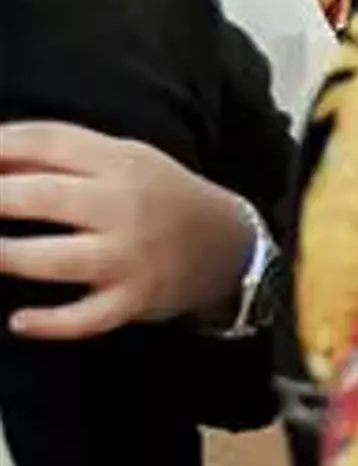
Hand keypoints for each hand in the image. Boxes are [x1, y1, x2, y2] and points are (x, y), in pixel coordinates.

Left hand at [0, 122, 258, 338]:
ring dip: (9, 257)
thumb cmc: (158, 196)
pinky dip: (52, 323)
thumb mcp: (121, 159)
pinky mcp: (134, 301)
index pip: (48, 142)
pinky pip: (88, 318)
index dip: (0, 146)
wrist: (227, 245)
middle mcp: (122, 207)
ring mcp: (128, 258)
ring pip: (58, 260)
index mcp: (118, 162)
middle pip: (44, 198)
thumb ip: (60, 157)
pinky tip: (19, 322)